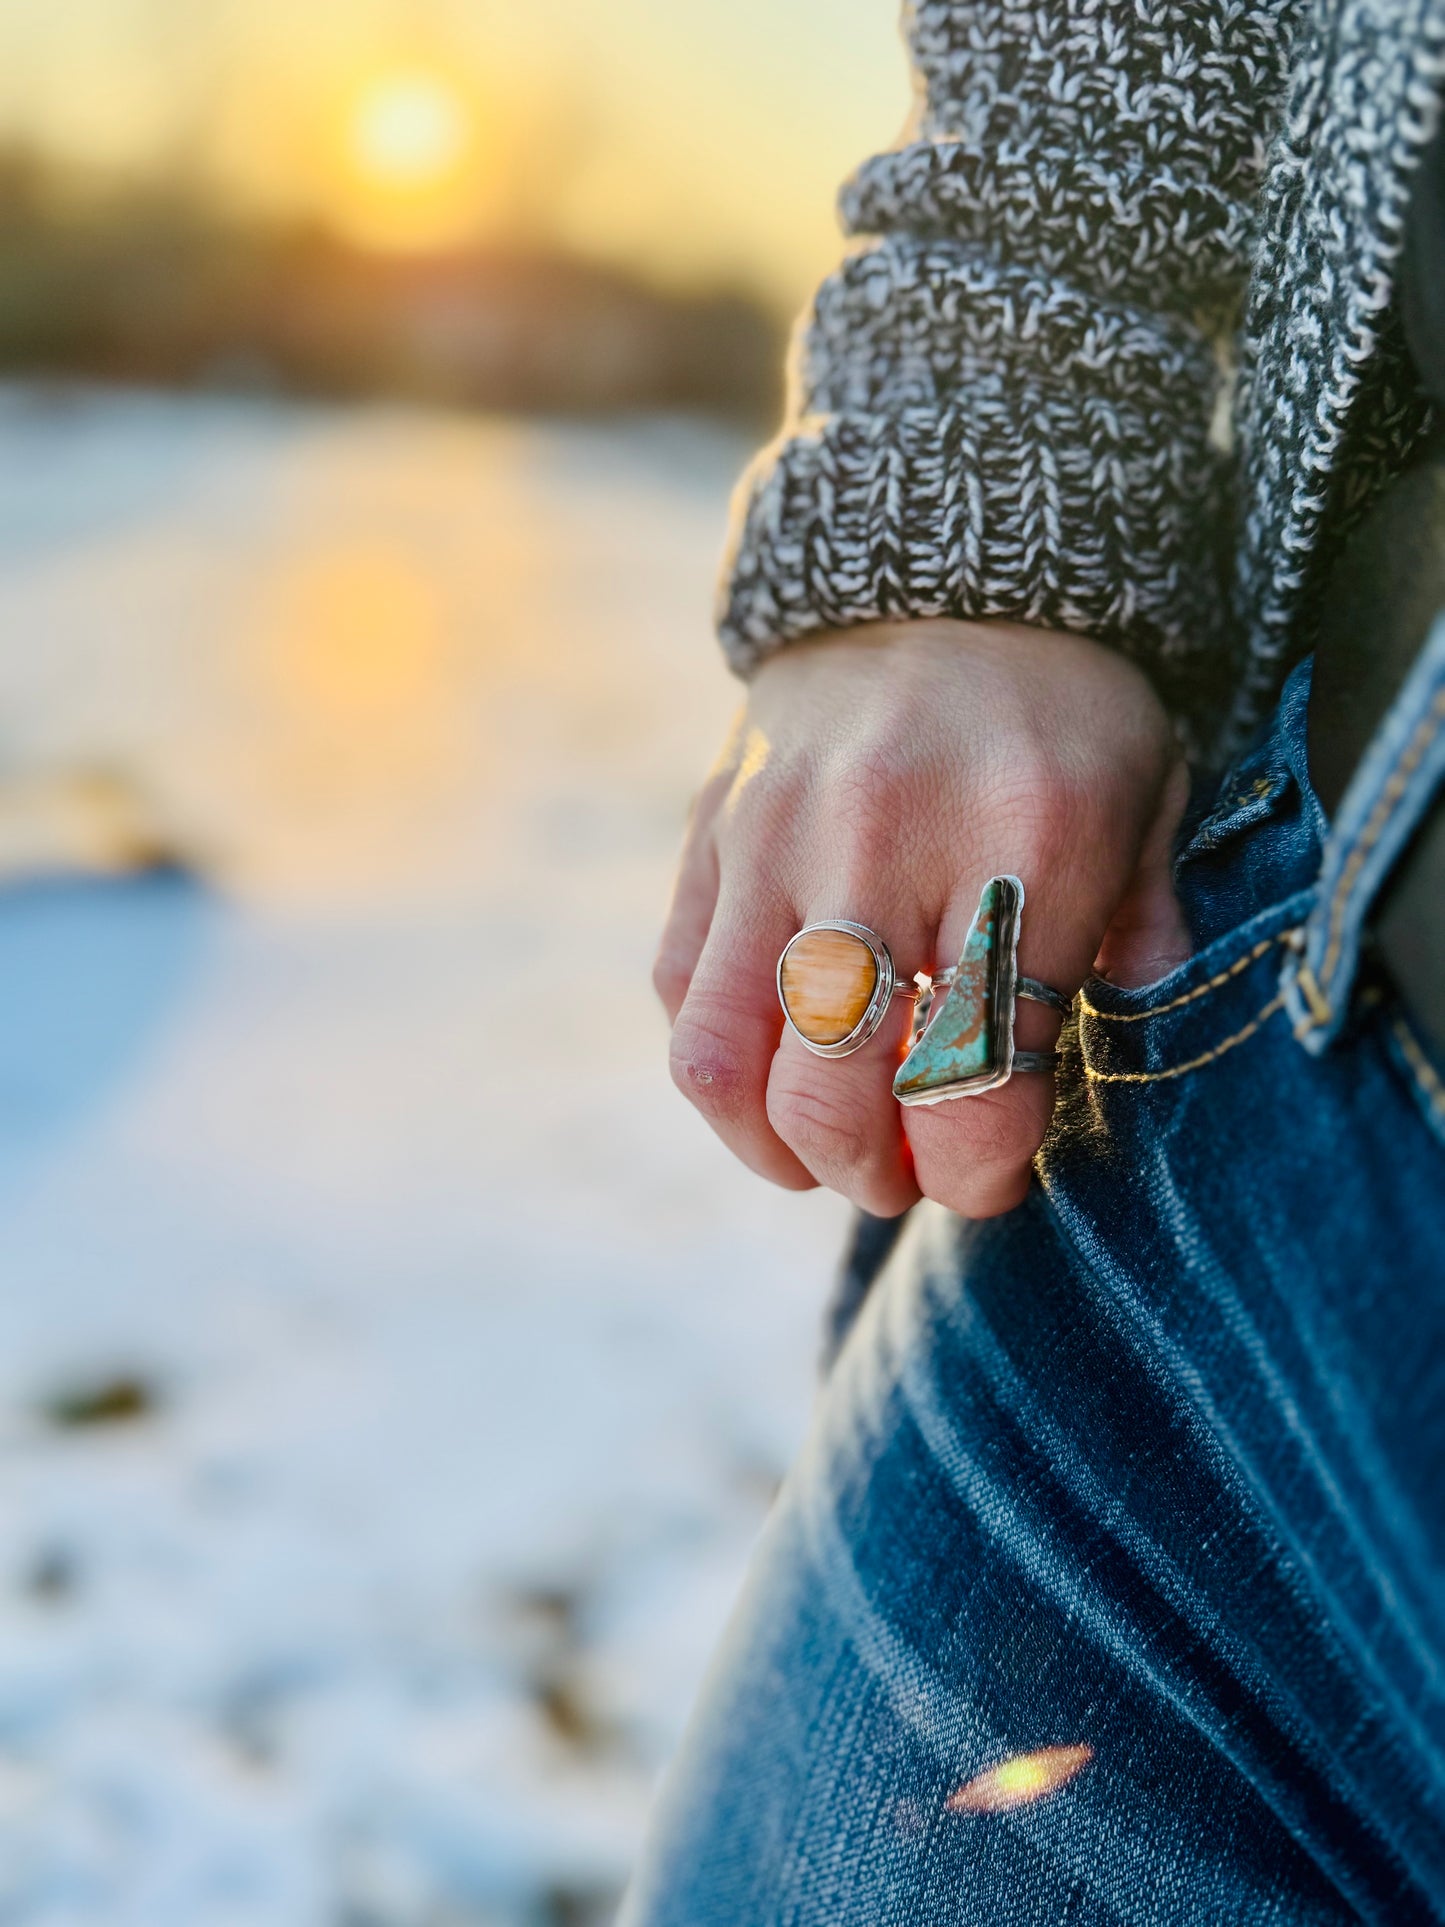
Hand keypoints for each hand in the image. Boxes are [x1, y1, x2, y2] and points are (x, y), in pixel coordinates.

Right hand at [654, 620, 1190, 1218]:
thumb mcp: (1143, 799)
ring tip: (820, 1155)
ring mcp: (774, 832)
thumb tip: (1119, 1052)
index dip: (978, 1167)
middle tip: (905, 1178)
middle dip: (872, 1176)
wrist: (938, 570)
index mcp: (1027, 833)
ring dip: (772, 1145)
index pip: (977, 1070)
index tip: (987, 1177)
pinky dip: (720, 1062)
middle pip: (833, 1088)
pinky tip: (777, 1066)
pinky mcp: (709, 831)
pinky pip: (681, 990)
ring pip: (724, 1058)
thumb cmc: (1061, 710)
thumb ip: (1142, 929)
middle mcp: (882, 835)